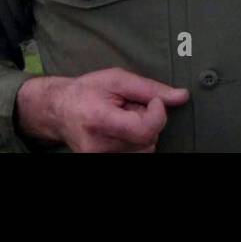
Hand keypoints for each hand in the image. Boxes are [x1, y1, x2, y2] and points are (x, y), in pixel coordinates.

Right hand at [16, 68, 189, 152]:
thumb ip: (150, 88)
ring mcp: (100, 158)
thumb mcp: (117, 79)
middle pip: (148, 140)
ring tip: (123, 118)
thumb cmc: (86, 91)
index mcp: (99, 120)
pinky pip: (137, 155)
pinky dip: (136, 142)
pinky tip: (122, 130)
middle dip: (148, 121)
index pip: (144, 130)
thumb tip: (182, 96)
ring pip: (146, 149)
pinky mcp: (102, 162)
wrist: (58, 110)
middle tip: (130, 107)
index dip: (157, 114)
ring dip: (142, 132)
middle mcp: (99, 146)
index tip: (153, 101)